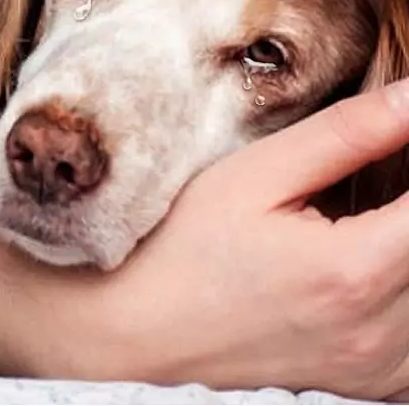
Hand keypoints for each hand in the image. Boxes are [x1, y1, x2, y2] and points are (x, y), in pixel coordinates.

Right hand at [73, 77, 408, 398]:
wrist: (133, 337)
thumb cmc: (178, 251)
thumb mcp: (250, 177)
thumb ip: (347, 134)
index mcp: (354, 268)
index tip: (396, 140)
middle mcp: (379, 329)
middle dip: (407, 205)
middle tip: (356, 188)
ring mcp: (379, 367)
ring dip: (408, 245)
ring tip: (355, 225)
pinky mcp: (372, 385)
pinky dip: (403, 293)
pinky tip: (363, 270)